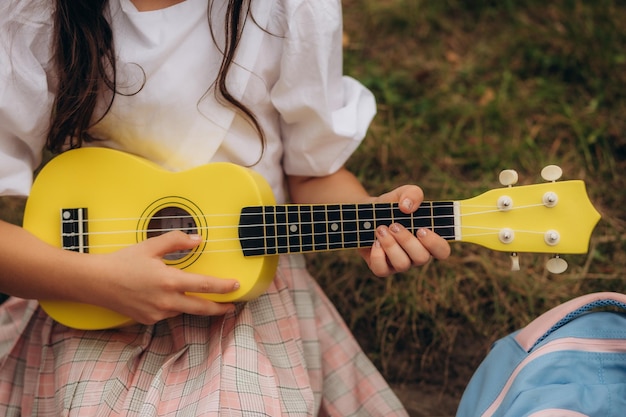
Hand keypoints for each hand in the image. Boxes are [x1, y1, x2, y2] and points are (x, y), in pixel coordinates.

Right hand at [87, 231, 238, 323]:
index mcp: (170, 281)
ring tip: (199, 296)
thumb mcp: (151, 246)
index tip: (236, 286)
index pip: (204, 286)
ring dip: (192, 304)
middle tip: (232, 306)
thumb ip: (177, 241)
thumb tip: (198, 240)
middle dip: (219, 308)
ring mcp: (157, 314)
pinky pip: (167, 313)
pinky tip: (164, 296)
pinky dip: (171, 305)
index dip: (223, 287)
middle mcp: (166, 301)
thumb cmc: (123, 261)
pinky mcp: (148, 320)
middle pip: (201, 308)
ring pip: (182, 309)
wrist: (96, 282)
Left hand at [358, 185, 450, 276]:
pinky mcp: (382, 268)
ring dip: (391, 245)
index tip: (421, 229)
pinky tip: (374, 242)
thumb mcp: (403, 193)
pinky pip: (382, 270)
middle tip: (394, 225)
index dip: (435, 244)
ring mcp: (400, 263)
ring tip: (381, 229)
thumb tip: (407, 207)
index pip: (443, 251)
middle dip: (407, 241)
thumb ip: (412, 194)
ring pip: (402, 265)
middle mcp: (416, 255)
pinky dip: (378, 256)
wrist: (367, 214)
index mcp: (428, 240)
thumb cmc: (391, 206)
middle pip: (422, 258)